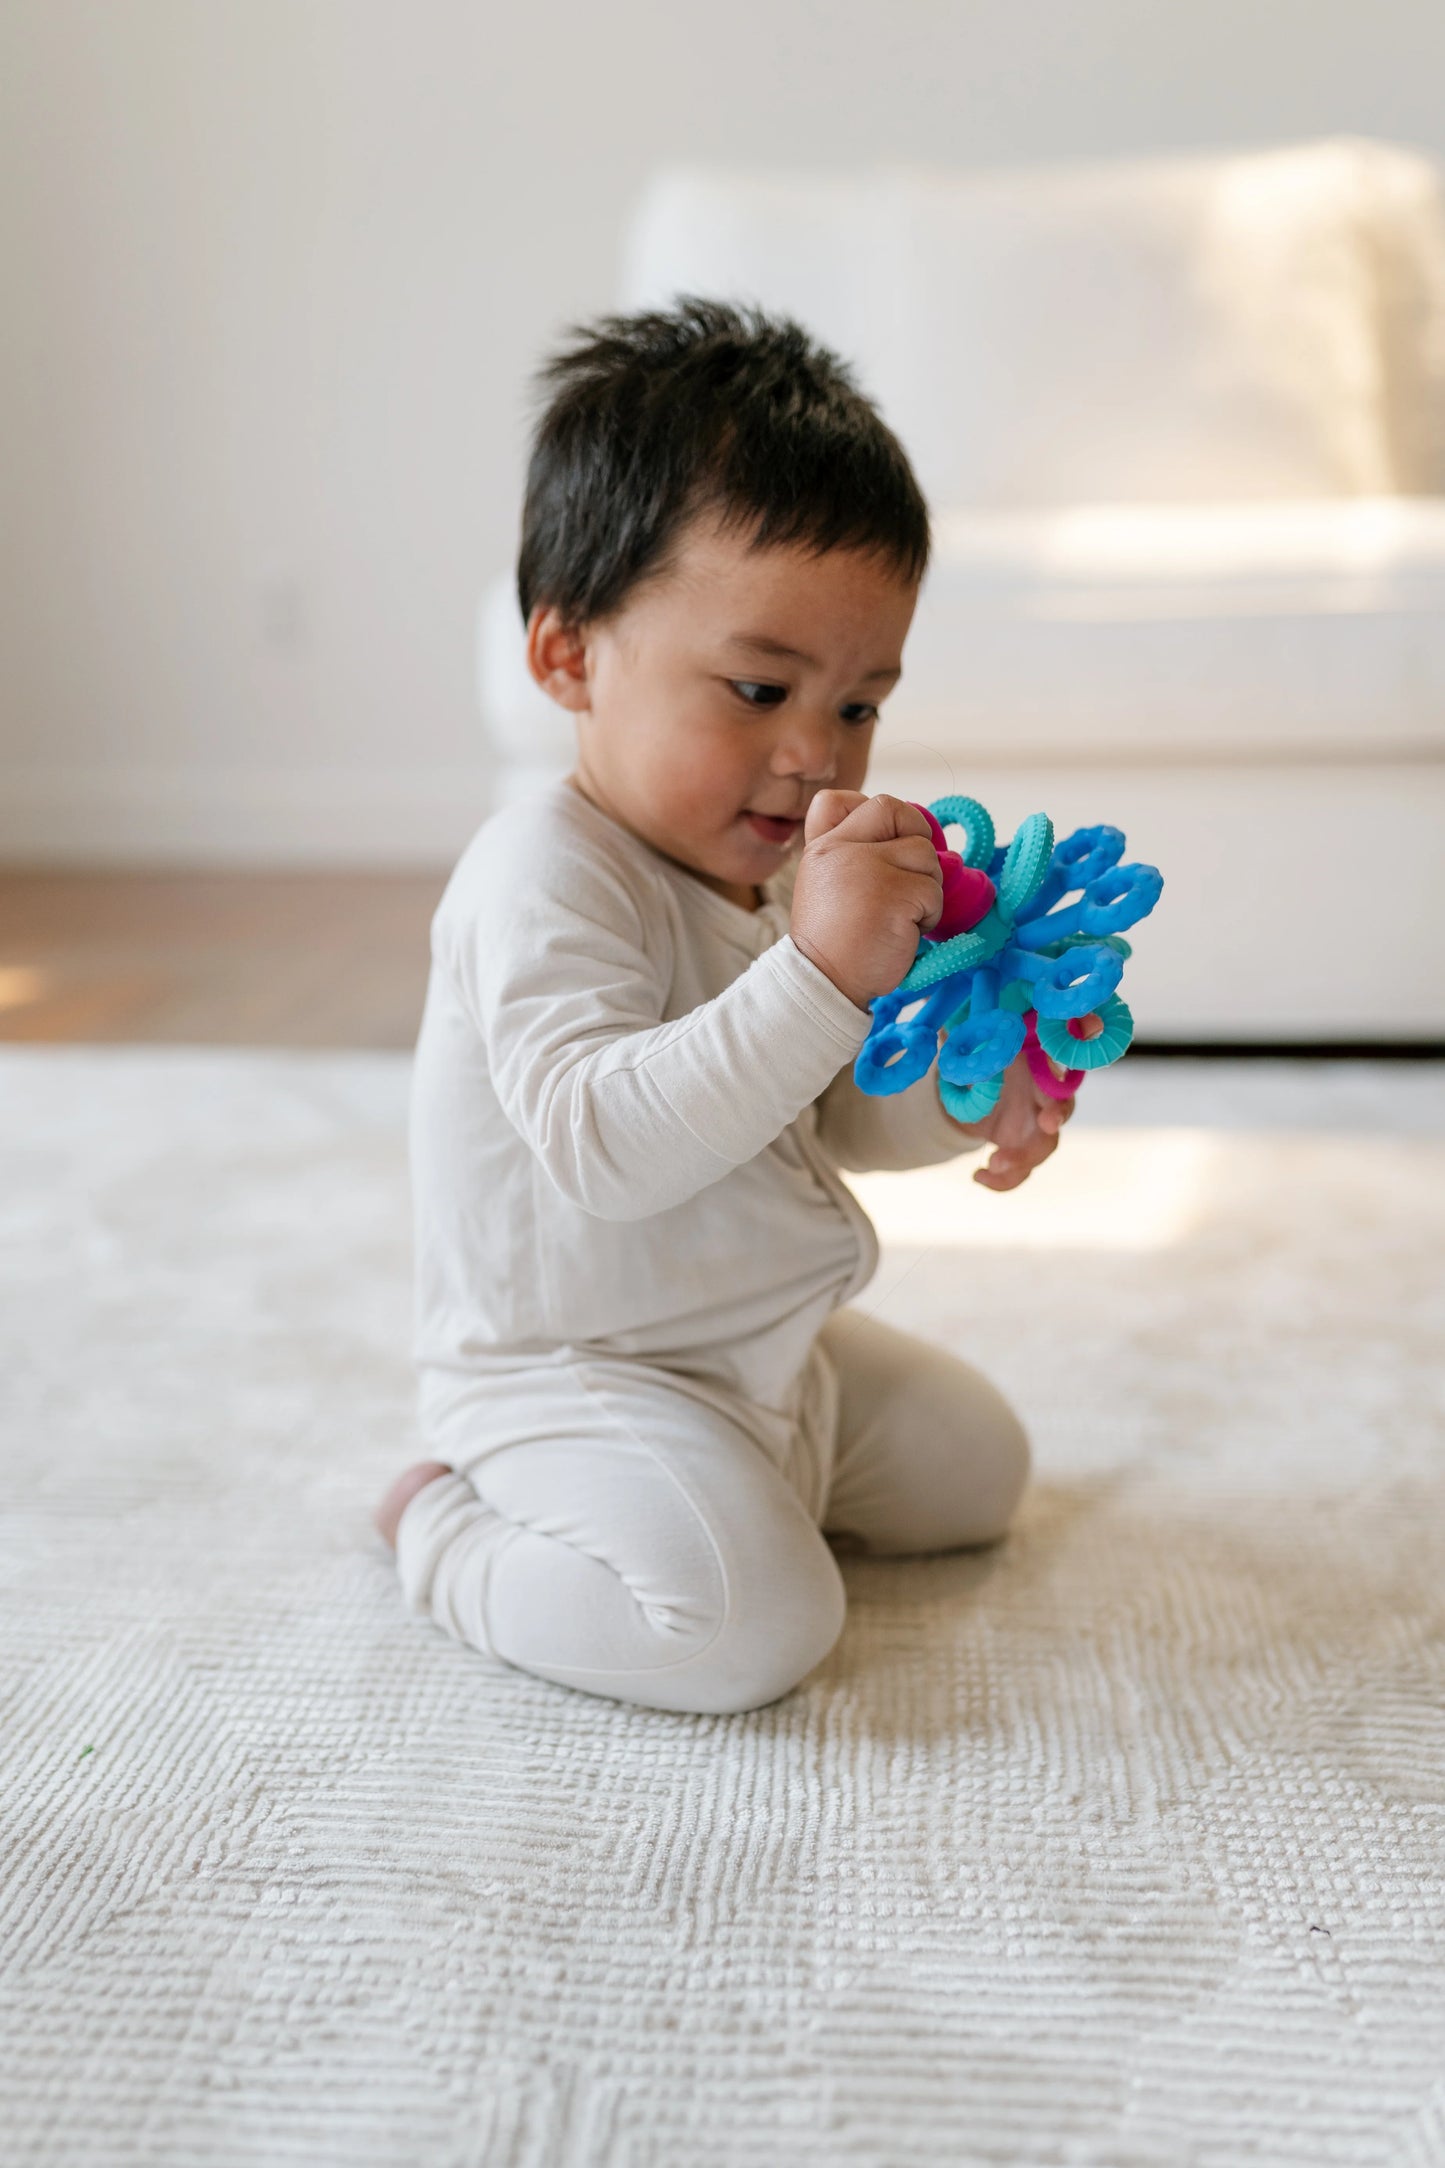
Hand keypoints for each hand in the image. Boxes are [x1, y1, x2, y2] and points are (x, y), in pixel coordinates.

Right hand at [790, 791, 942, 1011]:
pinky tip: (906, 931)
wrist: (825, 984)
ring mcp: (867, 869)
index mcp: (821, 848)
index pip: (837, 801)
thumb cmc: (835, 941)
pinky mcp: (895, 895)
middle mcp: (841, 850)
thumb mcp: (826, 886)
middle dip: (916, 836)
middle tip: (913, 873)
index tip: (885, 842)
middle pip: (894, 810)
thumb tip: (916, 840)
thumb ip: (853, 856)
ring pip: (925, 854)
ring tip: (902, 915)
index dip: (872, 814)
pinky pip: (933, 890)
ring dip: (926, 886)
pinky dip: (930, 914)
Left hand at [946, 1045, 1079, 1190]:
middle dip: (1058, 1114)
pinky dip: (1004, 1181)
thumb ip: (965, 1034)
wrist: (963, 1086)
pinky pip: (1021, 1171)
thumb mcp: (965, 1040)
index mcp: (1033, 1061)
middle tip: (1047, 1124)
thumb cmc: (973, 1052)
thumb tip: (948, 1022)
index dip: (1060, 1072)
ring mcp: (1035, 1125)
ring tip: (993, 1164)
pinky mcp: (1021, 1149)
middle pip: (1062, 1106)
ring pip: (1044, 1146)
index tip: (1056, 1078)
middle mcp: (1041, 1093)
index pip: (1056, 1066)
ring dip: (1024, 1158)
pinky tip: (977, 1177)